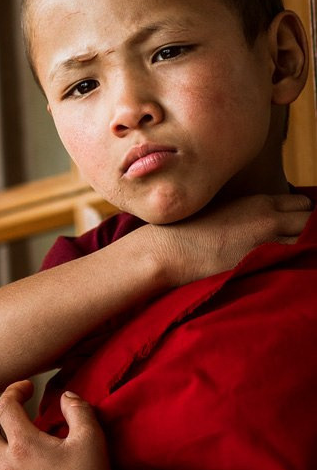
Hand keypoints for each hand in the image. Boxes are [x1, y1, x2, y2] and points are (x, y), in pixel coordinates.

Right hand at [146, 193, 311, 286]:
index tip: (294, 228)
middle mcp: (267, 216)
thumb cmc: (184, 233)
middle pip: (310, 219)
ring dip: (304, 246)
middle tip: (295, 242)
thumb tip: (257, 225)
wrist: (166, 250)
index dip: (302, 216)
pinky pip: (295, 257)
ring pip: (308, 238)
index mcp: (256, 201)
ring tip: (291, 255)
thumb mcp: (220, 212)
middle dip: (308, 230)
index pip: (301, 203)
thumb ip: (245, 214)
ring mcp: (266, 237)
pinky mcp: (261, 258)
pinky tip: (284, 267)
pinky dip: (296, 261)